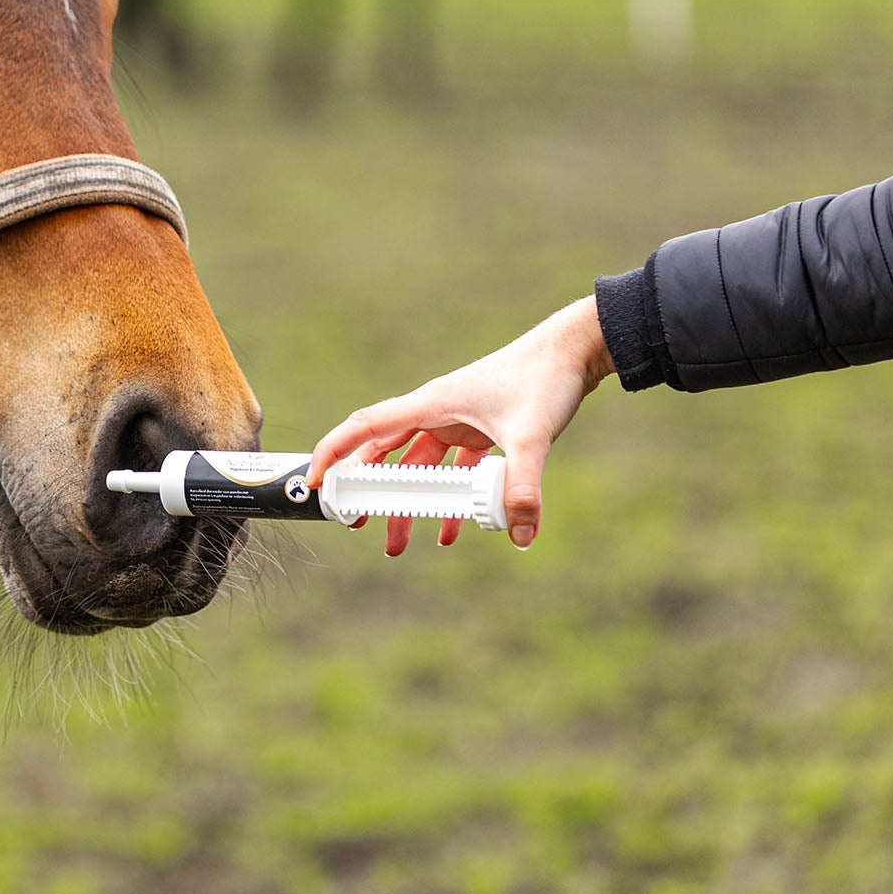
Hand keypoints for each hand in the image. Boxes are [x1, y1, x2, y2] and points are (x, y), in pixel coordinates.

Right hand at [307, 297, 615, 553]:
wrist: (576, 350)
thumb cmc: (544, 379)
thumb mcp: (531, 436)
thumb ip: (522, 486)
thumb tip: (521, 535)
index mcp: (430, 404)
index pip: (365, 428)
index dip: (334, 452)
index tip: (316, 481)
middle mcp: (436, 411)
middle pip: (388, 456)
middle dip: (372, 495)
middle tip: (360, 528)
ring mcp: (457, 419)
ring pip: (420, 468)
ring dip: (410, 504)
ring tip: (402, 543)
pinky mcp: (480, 427)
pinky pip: (453, 468)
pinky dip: (450, 497)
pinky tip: (456, 529)